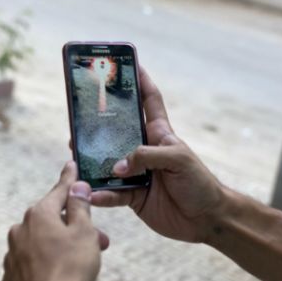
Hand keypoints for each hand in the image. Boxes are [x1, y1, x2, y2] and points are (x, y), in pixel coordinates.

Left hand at [1, 161, 107, 280]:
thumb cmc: (70, 270)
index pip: (59, 191)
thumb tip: (77, 186)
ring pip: (41, 242)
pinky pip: (31, 263)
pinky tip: (59, 277)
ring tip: (82, 263)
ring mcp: (12, 255)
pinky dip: (46, 265)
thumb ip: (80, 206)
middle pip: (52, 220)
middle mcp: (20, 230)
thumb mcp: (84, 232)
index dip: (70, 179)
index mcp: (39, 214)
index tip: (71, 166)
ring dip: (62, 246)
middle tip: (99, 239)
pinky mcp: (11, 277)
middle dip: (74, 226)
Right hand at [90, 66, 226, 243]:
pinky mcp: (132, 196)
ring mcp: (137, 173)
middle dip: (98, 122)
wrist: (206, 219)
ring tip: (75, 155)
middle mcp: (144, 150)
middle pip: (116, 131)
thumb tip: (118, 166)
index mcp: (159, 133)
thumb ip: (147, 156)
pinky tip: (92, 194)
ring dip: (92, 161)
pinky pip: (111, 193)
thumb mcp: (178, 159)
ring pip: (107, 162)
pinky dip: (101, 194)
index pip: (149, 99)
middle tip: (78, 113)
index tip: (128, 62)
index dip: (140, 80)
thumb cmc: (199, 182)